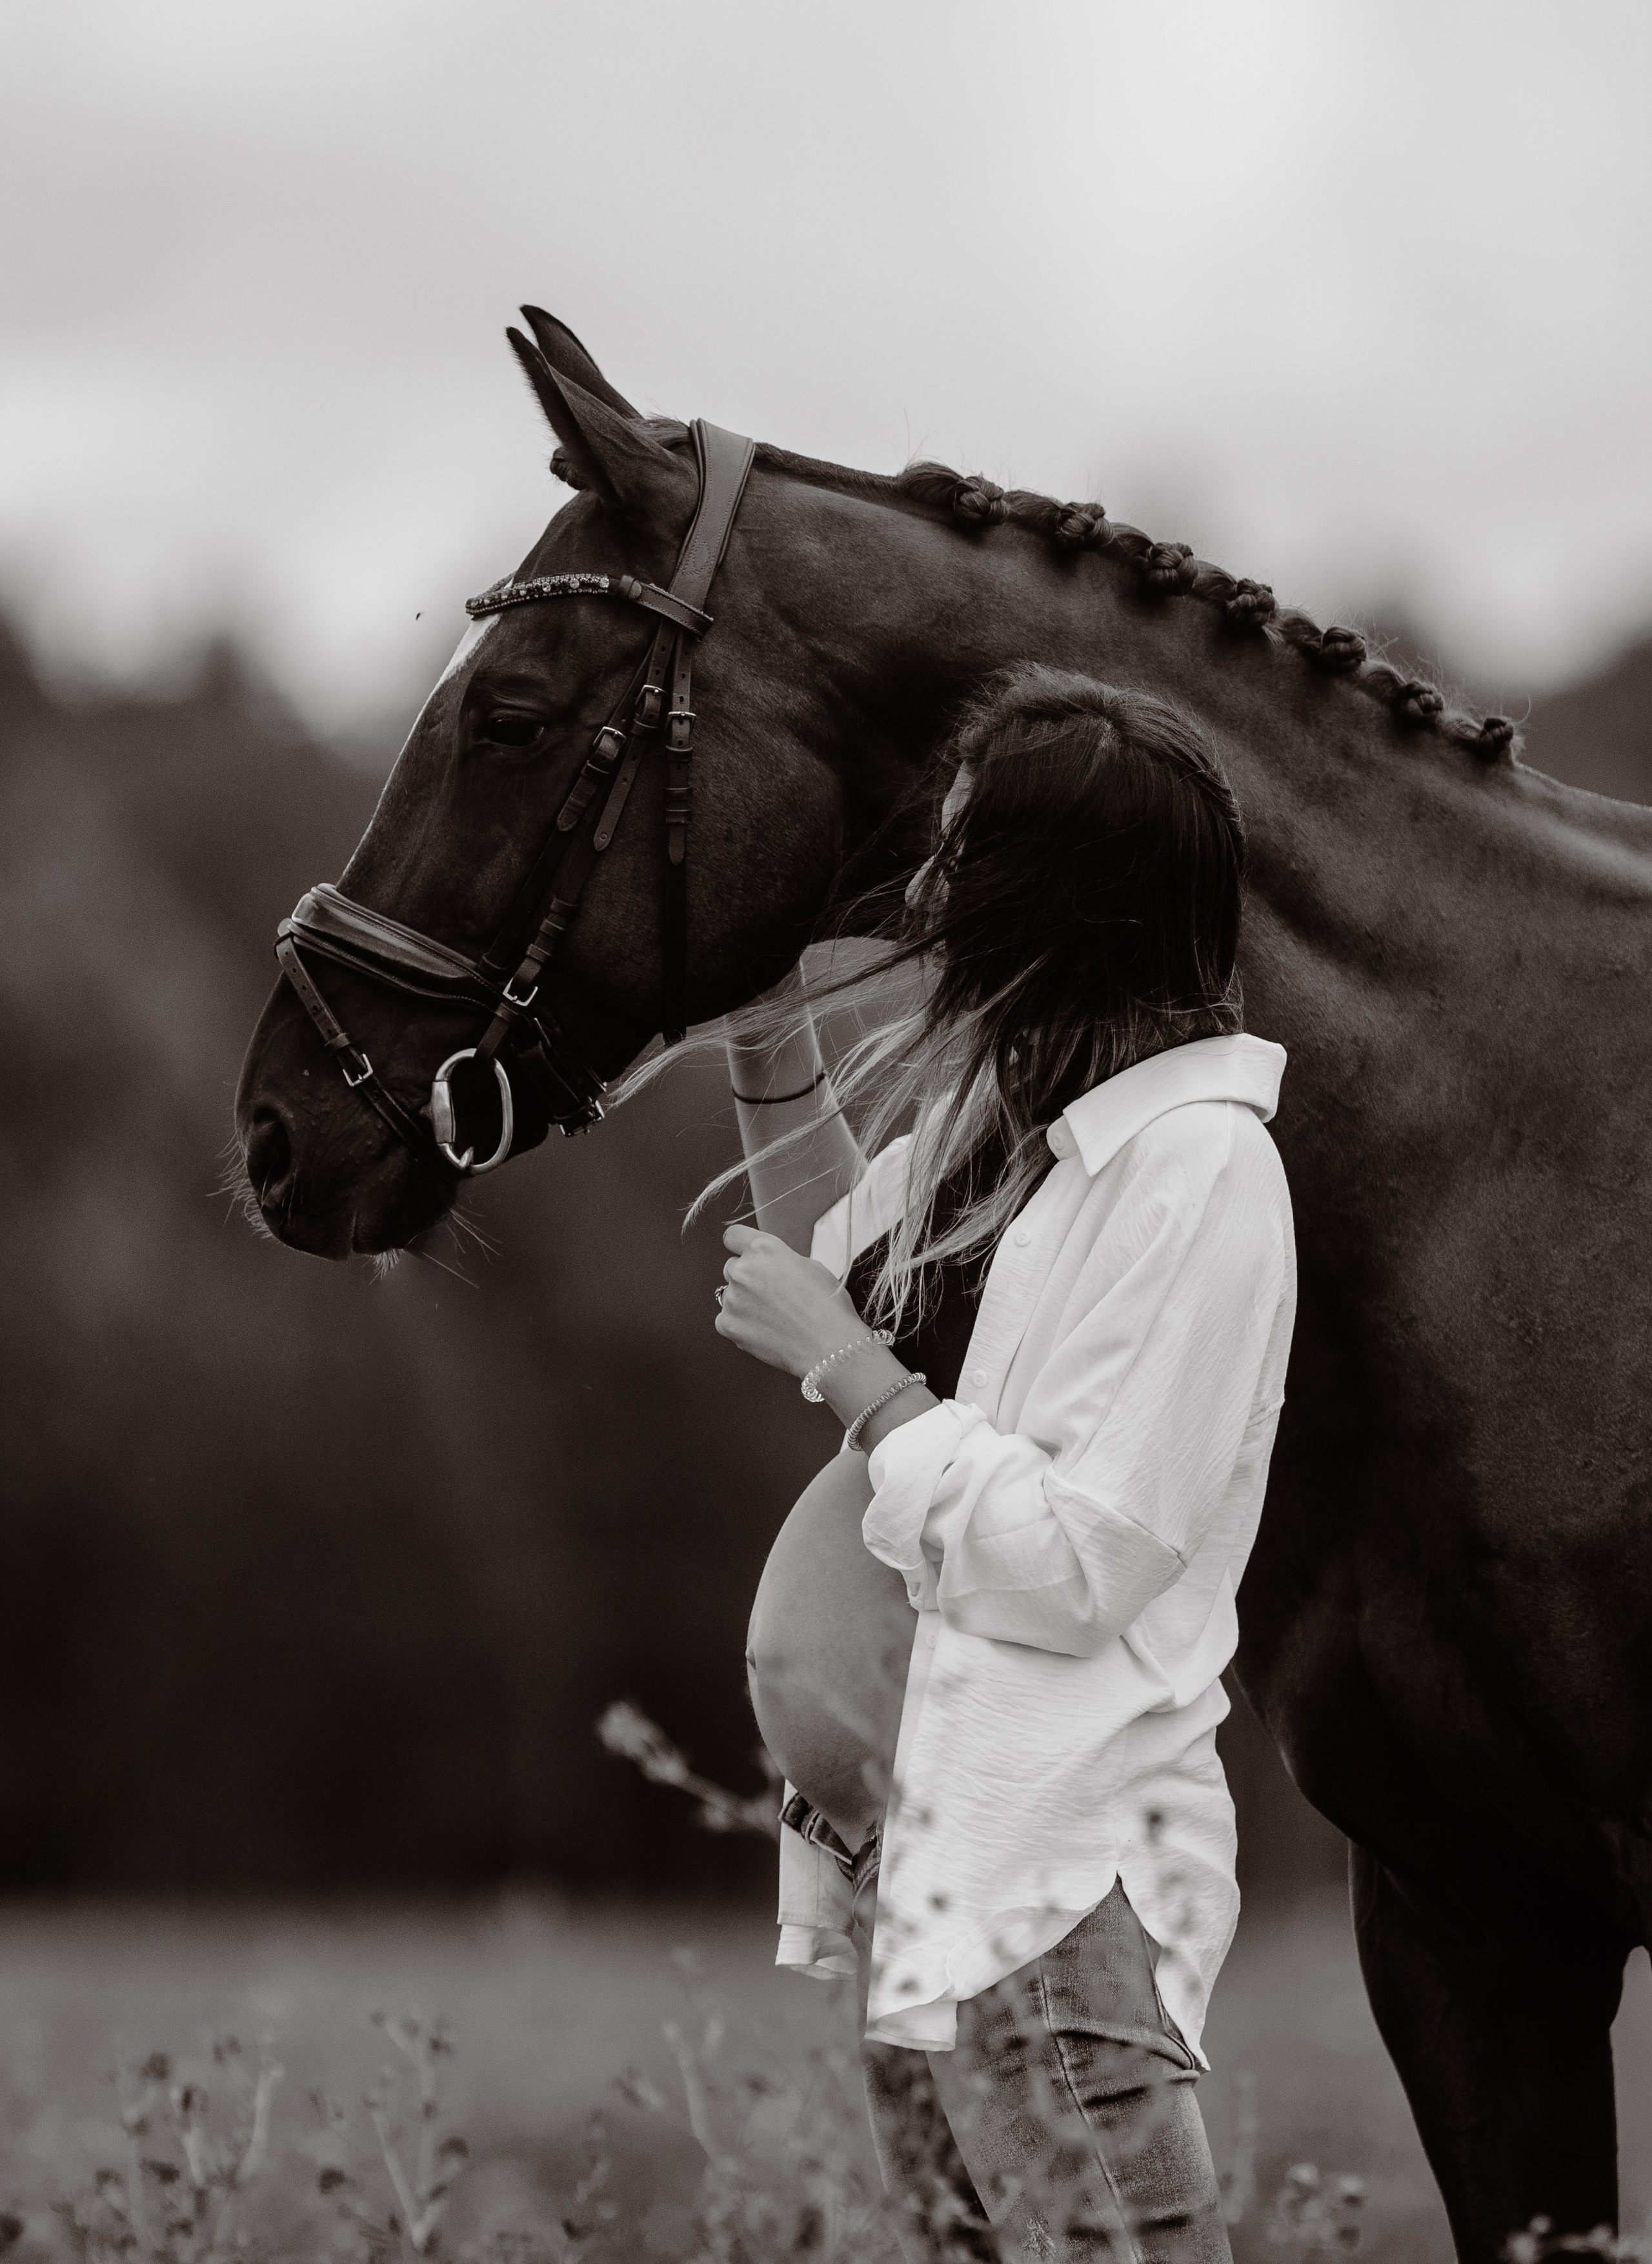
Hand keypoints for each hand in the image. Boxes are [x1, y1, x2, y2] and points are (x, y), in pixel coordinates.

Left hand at [716, 1223, 862, 1377]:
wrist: (829, 1346)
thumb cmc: (827, 1307)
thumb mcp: (811, 1267)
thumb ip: (782, 1260)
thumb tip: (772, 1267)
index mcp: (764, 1249)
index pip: (733, 1236)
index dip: (739, 1246)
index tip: (743, 1254)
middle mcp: (743, 1269)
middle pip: (732, 1268)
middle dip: (747, 1278)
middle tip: (771, 1295)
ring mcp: (732, 1298)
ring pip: (730, 1295)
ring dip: (744, 1302)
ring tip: (773, 1317)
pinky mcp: (727, 1324)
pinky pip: (726, 1319)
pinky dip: (741, 1325)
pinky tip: (765, 1330)